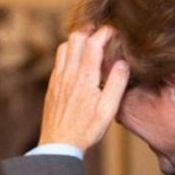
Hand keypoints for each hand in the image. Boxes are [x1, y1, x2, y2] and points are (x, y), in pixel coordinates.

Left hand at [38, 27, 129, 153]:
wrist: (58, 144)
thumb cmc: (85, 129)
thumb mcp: (109, 109)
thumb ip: (117, 83)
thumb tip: (122, 62)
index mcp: (84, 78)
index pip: (93, 43)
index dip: (104, 32)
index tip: (115, 30)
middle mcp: (67, 74)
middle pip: (74, 39)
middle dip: (90, 31)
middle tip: (103, 34)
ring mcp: (56, 79)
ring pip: (63, 48)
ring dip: (77, 41)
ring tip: (91, 46)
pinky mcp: (51, 86)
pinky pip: (58, 61)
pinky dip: (68, 54)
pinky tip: (78, 63)